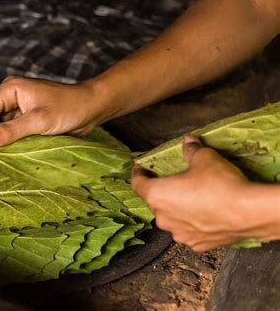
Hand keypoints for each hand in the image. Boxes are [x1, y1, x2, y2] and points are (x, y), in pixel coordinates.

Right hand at [0, 76, 107, 156]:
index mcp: (10, 89)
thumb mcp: (39, 121)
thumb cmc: (68, 108)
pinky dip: (5, 140)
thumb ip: (11, 132)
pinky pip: (9, 129)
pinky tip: (5, 152)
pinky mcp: (26, 116)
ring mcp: (18, 106)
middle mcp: (11, 96)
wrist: (91, 107)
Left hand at [131, 135, 250, 251]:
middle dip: (163, 191)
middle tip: (174, 180)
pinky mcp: (196, 244)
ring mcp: (179, 233)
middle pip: (155, 201)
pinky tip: (205, 214)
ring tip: (192, 198)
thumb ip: (191, 150)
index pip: (137, 183)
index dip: (138, 173)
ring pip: (172, 218)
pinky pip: (188, 231)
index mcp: (157, 195)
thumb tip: (188, 142)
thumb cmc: (219, 184)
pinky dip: (192, 223)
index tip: (140, 167)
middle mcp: (163, 217)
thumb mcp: (204, 158)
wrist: (247, 213)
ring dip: (177, 209)